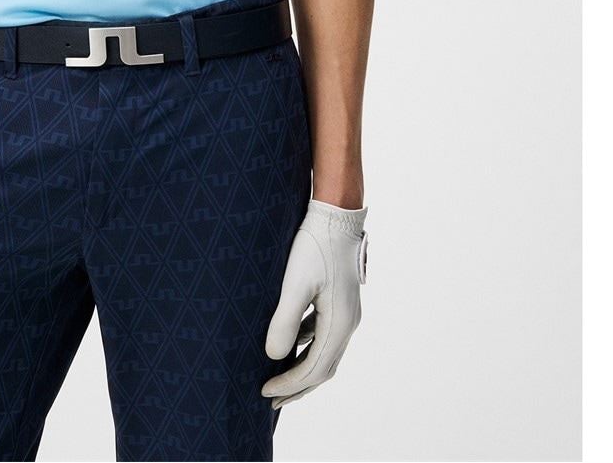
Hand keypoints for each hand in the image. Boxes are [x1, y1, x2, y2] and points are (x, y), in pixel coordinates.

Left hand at [261, 200, 367, 408]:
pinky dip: (306, 346)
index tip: (264, 391)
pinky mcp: (339, 300)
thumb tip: (273, 356)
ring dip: (302, 367)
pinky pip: (323, 334)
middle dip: (297, 385)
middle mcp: (348, 323)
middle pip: (323, 368)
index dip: (289, 384)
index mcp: (340, 324)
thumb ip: (285, 321)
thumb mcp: (295, 282)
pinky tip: (289, 342)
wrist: (335, 215)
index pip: (314, 369)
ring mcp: (346, 312)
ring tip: (277, 376)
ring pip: (324, 352)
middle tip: (270, 398)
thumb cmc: (314, 246)